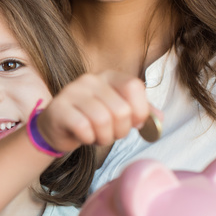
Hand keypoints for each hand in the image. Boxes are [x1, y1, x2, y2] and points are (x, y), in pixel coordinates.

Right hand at [37, 70, 152, 151]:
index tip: (135, 124)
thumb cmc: (91, 120)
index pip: (134, 86)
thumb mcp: (118, 114)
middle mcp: (90, 79)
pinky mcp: (58, 108)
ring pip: (103, 120)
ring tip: (97, 137)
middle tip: (111, 134)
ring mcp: (72, 92)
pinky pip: (83, 127)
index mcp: (109, 77)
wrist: (56, 128)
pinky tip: (83, 136)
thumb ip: (140, 113)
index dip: (140, 110)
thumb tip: (159, 119)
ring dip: (104, 137)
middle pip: (121, 109)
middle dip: (120, 131)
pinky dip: (88, 138)